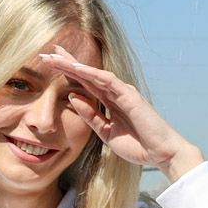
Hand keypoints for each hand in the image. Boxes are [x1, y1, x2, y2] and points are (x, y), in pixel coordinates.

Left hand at [39, 45, 204, 182]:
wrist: (160, 154)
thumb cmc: (137, 145)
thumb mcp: (105, 132)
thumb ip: (90, 116)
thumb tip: (72, 97)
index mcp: (109, 101)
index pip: (84, 83)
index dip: (67, 73)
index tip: (49, 65)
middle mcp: (115, 92)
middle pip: (86, 74)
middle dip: (66, 63)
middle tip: (46, 53)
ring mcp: (122, 92)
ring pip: (93, 74)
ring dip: (73, 65)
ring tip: (54, 57)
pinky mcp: (129, 96)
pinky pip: (107, 81)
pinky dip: (91, 74)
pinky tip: (76, 68)